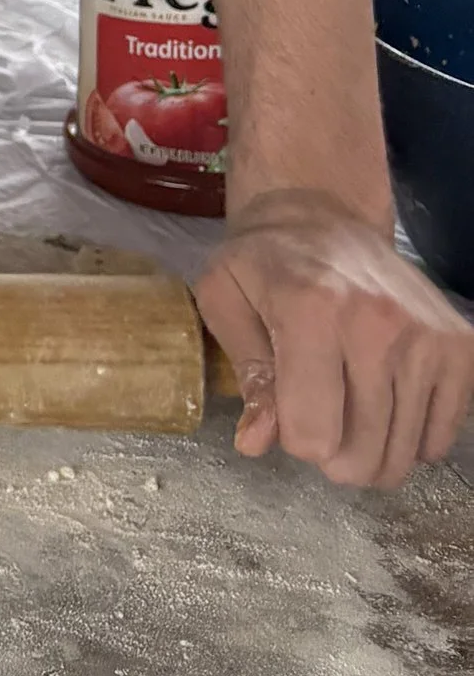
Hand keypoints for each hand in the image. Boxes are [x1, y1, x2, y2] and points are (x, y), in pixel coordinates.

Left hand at [198, 189, 473, 487]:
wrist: (324, 216)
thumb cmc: (264, 263)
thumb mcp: (225, 302)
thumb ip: (247, 377)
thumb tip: (255, 444)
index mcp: (311, 310)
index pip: (312, 431)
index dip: (293, 438)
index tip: (286, 411)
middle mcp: (378, 323)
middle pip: (363, 450)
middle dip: (333, 459)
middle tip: (318, 425)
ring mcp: (427, 336)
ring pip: (404, 451)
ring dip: (373, 454)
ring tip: (349, 418)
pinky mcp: (460, 345)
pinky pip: (441, 436)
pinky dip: (412, 439)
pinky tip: (386, 409)